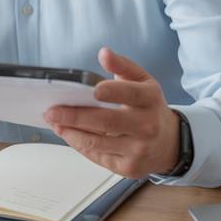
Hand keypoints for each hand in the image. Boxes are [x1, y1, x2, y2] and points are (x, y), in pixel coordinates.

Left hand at [43, 47, 179, 179]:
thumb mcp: (143, 82)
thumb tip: (104, 53)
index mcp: (150, 100)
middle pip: (106, 122)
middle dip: (74, 116)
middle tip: (51, 111)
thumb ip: (122, 65)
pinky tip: (68, 133)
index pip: (131, 94)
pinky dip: (79, 143)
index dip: (113, 91)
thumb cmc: (149, 107)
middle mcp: (147, 126)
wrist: (169, 143)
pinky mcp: (128, 167)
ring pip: (96, 142)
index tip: (94, 90)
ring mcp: (138, 149)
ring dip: (70, 132)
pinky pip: (97, 155)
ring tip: (54, 122)